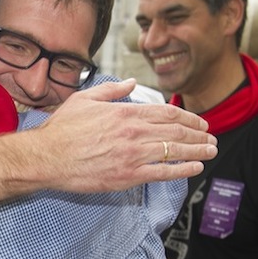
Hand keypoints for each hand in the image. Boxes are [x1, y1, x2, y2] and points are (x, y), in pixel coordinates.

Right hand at [30, 79, 217, 191]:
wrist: (47, 157)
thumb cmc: (62, 130)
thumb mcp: (85, 99)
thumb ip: (112, 90)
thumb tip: (131, 82)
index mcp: (125, 113)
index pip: (166, 113)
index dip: (187, 118)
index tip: (199, 122)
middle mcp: (134, 133)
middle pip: (176, 132)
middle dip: (198, 134)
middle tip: (210, 137)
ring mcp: (133, 156)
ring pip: (174, 151)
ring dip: (198, 151)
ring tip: (210, 151)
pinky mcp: (127, 176)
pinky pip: (163, 173)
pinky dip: (183, 170)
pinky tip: (195, 167)